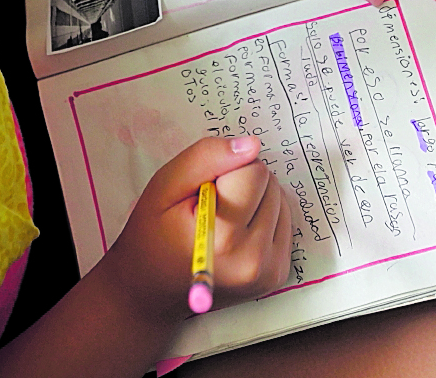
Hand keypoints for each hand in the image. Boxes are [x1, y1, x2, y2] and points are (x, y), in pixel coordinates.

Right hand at [99, 137, 292, 323]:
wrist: (151, 291)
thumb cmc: (153, 235)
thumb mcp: (165, 185)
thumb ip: (206, 157)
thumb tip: (251, 145)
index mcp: (224, 237)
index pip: (253, 170)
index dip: (225, 170)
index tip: (203, 190)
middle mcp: (253, 258)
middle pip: (270, 184)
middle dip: (241, 184)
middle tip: (210, 207)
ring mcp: (269, 270)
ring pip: (280, 200)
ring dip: (254, 200)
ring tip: (221, 220)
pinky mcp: (278, 275)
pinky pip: (284, 221)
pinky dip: (262, 218)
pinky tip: (236, 231)